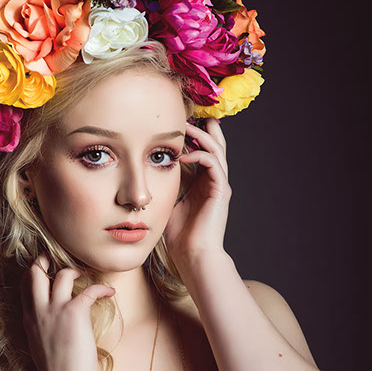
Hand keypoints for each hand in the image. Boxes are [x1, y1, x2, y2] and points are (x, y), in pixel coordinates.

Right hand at [20, 254, 115, 370]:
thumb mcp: (42, 348)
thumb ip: (44, 331)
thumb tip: (56, 326)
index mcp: (29, 320)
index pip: (25, 287)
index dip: (34, 275)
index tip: (46, 271)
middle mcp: (38, 311)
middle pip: (34, 273)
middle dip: (45, 261)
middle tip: (57, 258)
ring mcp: (55, 310)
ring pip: (62, 275)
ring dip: (75, 271)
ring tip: (86, 275)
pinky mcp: (75, 313)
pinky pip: (89, 289)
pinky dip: (102, 288)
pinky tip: (110, 293)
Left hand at [163, 118, 231, 263]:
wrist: (193, 255)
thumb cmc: (179, 236)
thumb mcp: (169, 203)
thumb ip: (166, 186)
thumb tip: (150, 171)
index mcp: (204, 183)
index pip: (203, 151)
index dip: (194, 136)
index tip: (178, 125)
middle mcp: (215, 181)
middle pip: (214, 145)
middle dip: (202, 128)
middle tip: (187, 114)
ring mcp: (220, 185)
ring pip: (216, 149)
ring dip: (200, 136)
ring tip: (185, 127)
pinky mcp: (221, 191)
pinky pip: (213, 163)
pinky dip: (200, 154)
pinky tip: (184, 155)